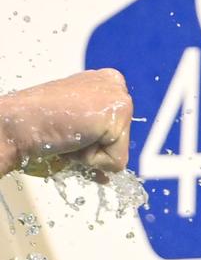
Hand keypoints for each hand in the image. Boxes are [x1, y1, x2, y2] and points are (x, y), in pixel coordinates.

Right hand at [0, 69, 132, 178]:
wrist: (21, 124)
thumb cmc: (40, 124)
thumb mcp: (76, 127)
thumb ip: (95, 140)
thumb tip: (106, 177)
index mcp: (105, 82)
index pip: (117, 133)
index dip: (92, 142)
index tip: (71, 128)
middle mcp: (114, 85)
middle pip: (121, 142)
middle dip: (94, 149)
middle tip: (69, 133)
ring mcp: (118, 97)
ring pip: (119, 153)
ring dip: (91, 155)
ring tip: (70, 135)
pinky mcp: (118, 114)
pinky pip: (115, 162)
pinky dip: (93, 160)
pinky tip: (75, 139)